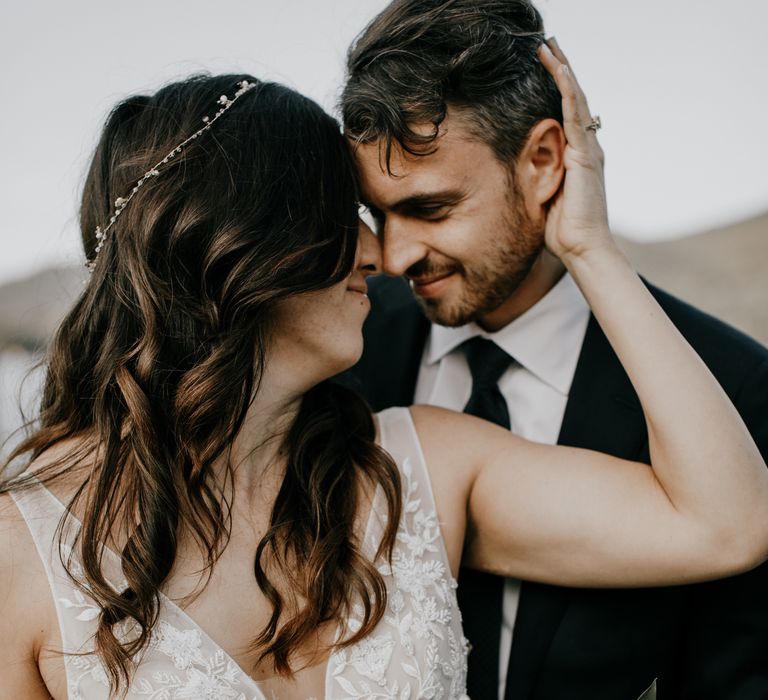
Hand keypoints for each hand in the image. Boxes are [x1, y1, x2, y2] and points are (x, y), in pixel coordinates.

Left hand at [537, 38, 613, 262]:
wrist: (582, 247)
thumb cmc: (562, 231)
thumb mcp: (546, 198)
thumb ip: (540, 180)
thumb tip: (521, 175)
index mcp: (578, 157)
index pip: (567, 114)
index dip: (557, 90)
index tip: (544, 68)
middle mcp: (586, 148)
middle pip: (573, 99)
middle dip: (561, 70)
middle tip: (548, 44)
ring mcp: (587, 149)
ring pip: (575, 99)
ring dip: (562, 70)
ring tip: (549, 45)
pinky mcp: (584, 154)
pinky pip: (575, 114)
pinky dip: (568, 88)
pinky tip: (560, 68)